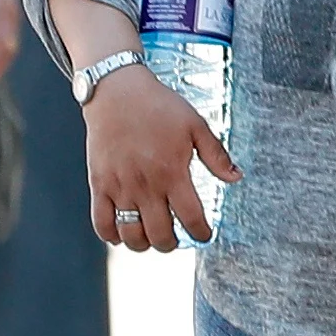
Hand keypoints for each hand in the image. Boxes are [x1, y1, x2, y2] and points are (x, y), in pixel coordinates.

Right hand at [82, 66, 235, 250]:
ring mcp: (120, 187)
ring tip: (150, 237)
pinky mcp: (99, 184)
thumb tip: (236, 178)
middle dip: (172, 244)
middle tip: (175, 238)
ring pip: (132, 235)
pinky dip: (112, 236)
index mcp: (173, 172)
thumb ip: (216, 155)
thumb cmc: (158, 105)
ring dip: (144, 244)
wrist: (116, 91)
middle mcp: (146, 185)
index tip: (204, 234)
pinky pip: (101, 223)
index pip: (192, 218)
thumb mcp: (195, 124)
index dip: (201, 233)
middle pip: (161, 235)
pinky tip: (122, 233)